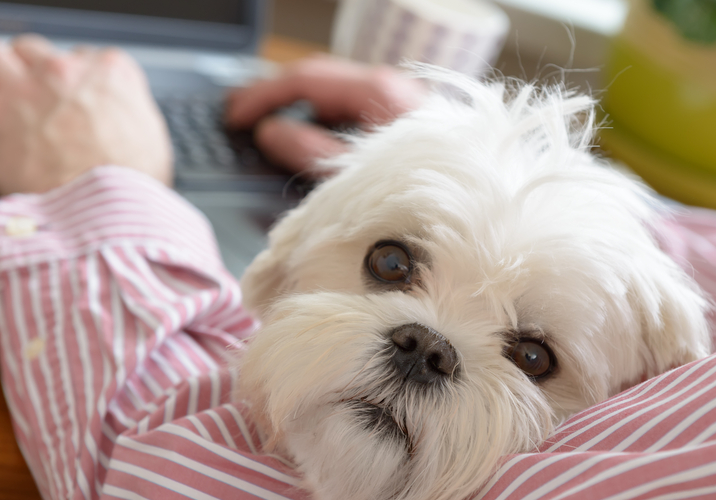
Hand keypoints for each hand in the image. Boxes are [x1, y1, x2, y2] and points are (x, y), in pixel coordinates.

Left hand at [0, 35, 171, 196]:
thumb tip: (121, 116)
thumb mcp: (152, 140)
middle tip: (29, 99)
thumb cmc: (132, 190)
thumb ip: (129, 112)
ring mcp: (25, 90)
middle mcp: (65, 72)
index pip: (83, 56)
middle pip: (34, 52)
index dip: (72, 82)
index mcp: (111, 73)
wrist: (106, 220)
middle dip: (30, 74)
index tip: (68, 101)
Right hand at [226, 55, 425, 175]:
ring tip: (267, 129)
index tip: (235, 116)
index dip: (264, 96)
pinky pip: (354, 111)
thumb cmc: (427, 189)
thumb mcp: (357, 173)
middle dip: (277, 97)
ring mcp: (398, 103)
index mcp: (377, 92)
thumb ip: (311, 150)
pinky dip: (325, 120)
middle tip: (241, 117)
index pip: (306, 79)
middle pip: (319, 80)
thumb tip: (272, 132)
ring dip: (300, 108)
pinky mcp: (403, 123)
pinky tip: (310, 139)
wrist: (480, 203)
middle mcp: (390, 89)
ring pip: (336, 95)